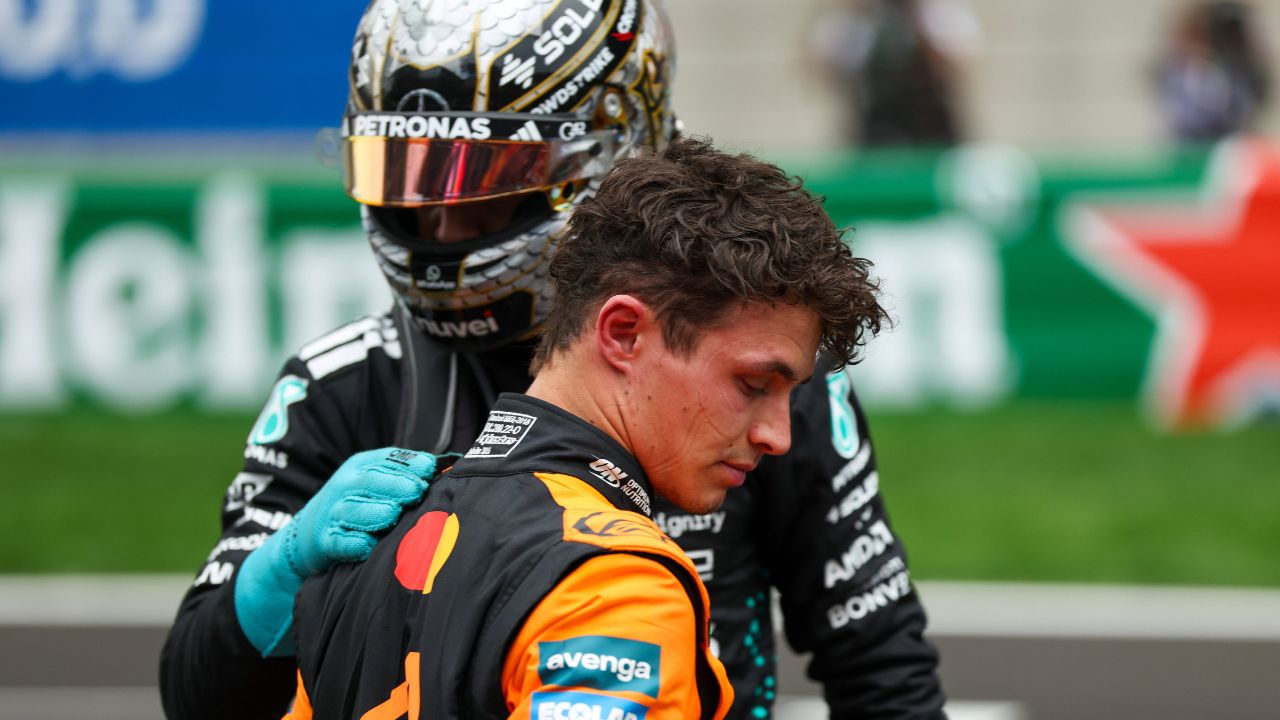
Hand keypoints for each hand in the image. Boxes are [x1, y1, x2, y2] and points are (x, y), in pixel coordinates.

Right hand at [234, 448, 436, 655]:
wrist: (306, 535)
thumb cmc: (355, 503)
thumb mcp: (374, 479)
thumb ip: (404, 472)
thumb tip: (444, 467)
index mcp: (360, 466)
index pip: (386, 460)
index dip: (409, 464)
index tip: (429, 471)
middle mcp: (345, 487)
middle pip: (370, 481)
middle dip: (396, 485)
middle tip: (417, 492)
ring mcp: (333, 515)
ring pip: (354, 511)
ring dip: (376, 512)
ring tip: (393, 515)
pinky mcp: (325, 543)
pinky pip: (340, 543)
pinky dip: (354, 544)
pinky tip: (369, 545)